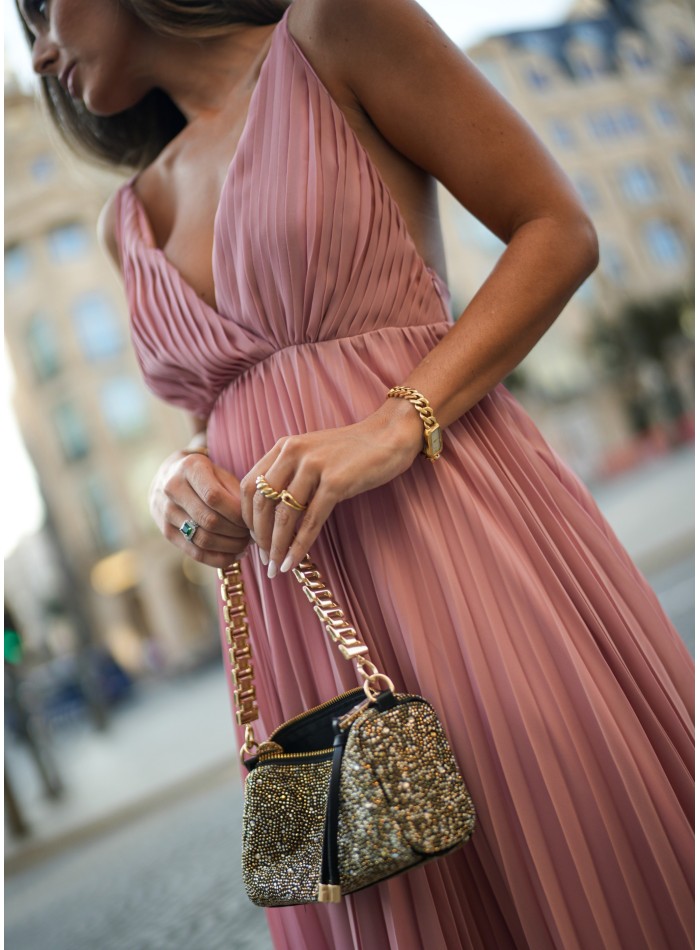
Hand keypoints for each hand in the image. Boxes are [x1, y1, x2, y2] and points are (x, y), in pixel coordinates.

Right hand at [149, 449, 250, 567]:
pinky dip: (219, 559)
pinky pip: (196, 553)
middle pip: (210, 520)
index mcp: (189, 468)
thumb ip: (237, 492)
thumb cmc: (206, 475)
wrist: (168, 478)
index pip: (214, 497)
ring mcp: (166, 512)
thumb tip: (252, 520)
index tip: (250, 520)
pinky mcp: (167, 533)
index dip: (236, 513)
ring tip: (245, 544)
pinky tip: (234, 556)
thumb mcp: (222, 472)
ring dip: (230, 547)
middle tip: (251, 535)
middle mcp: (173, 489)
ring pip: (203, 539)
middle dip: (236, 532)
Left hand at [240, 400, 423, 576]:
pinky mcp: (336, 481)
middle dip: (260, 537)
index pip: (249, 485)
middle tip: (264, 560)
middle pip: (262, 502)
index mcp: (284, 447)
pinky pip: (311, 520)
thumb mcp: (313, 455)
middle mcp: (293, 453)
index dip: (246, 516)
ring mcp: (314, 466)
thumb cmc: (353, 452)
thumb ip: (291, 476)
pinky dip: (300, 545)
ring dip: (277, 546)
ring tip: (276, 568)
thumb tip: (273, 516)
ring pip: (284, 515)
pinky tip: (294, 561)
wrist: (390, 435)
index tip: (254, 538)